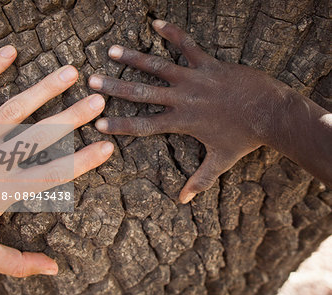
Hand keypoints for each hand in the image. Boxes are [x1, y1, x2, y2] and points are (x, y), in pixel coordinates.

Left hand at [0, 45, 112, 276]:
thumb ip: (19, 264)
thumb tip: (55, 270)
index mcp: (2, 192)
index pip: (53, 174)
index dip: (83, 161)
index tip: (106, 146)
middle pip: (40, 136)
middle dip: (72, 117)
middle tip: (97, 101)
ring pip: (13, 109)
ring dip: (44, 89)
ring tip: (70, 72)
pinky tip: (9, 51)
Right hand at [88, 20, 306, 203]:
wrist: (272, 114)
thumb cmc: (246, 139)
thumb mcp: (221, 162)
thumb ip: (199, 181)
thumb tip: (183, 201)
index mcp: (181, 122)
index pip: (143, 125)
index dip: (119, 125)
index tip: (98, 123)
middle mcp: (182, 99)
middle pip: (142, 93)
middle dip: (115, 87)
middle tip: (93, 81)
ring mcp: (194, 79)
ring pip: (158, 66)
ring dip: (134, 59)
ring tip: (113, 51)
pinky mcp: (209, 64)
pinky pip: (187, 45)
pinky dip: (172, 33)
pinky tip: (156, 23)